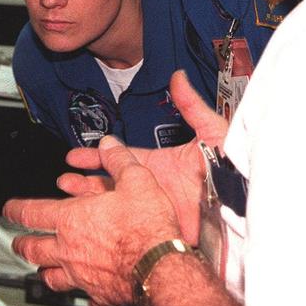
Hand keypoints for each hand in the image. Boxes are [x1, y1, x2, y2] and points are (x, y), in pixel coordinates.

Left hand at [5, 136, 181, 305]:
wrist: (160, 267)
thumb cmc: (146, 227)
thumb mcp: (136, 180)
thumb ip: (119, 160)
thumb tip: (110, 145)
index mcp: (72, 219)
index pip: (31, 213)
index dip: (15, 210)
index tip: (9, 209)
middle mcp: (70, 249)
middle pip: (33, 249)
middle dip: (22, 245)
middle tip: (18, 243)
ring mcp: (82, 274)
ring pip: (51, 277)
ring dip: (43, 272)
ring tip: (41, 271)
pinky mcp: (100, 293)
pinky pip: (86, 298)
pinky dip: (84, 295)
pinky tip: (88, 295)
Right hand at [55, 71, 229, 242]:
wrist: (242, 205)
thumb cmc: (232, 170)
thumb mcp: (211, 130)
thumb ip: (191, 104)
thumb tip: (178, 77)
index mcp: (160, 164)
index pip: (119, 159)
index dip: (95, 156)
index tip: (74, 155)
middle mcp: (153, 187)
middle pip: (110, 184)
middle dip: (84, 182)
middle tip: (64, 180)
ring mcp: (154, 209)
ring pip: (114, 207)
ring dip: (91, 204)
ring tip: (69, 201)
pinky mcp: (159, 229)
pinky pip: (129, 228)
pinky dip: (108, 227)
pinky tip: (92, 226)